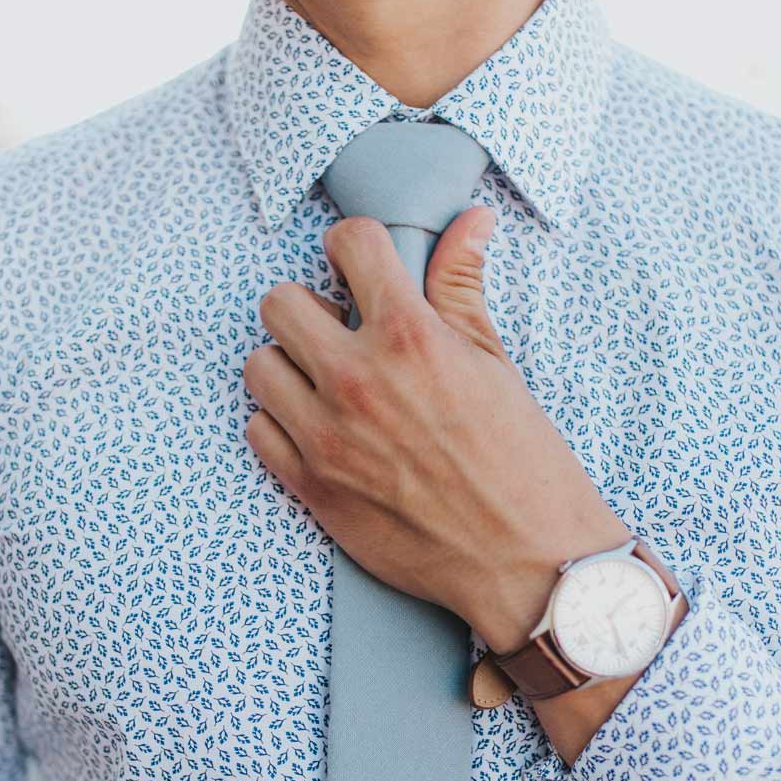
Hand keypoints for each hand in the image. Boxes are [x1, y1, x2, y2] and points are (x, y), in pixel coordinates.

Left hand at [243, 207, 630, 654]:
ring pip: (258, 366)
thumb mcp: (496, 364)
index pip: (347, 242)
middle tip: (340, 335)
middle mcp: (357, 380)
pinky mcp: (312, 488)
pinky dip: (281, 426)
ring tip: (327, 387)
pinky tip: (319, 431)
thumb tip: (468, 221)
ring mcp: (326, 437)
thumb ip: (462, 289)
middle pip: (278, 302)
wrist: (522, 560)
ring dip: (288, 369)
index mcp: (410, 337)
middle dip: (309, 309)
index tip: (365, 272)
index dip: (356, 250)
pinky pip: (258, 431)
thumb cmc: (521, 462)